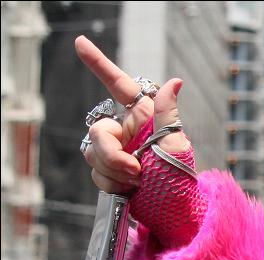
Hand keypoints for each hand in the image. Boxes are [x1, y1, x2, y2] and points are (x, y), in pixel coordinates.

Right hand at [75, 35, 190, 193]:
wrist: (175, 210)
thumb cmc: (180, 177)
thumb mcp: (176, 144)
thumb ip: (166, 114)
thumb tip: (175, 82)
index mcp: (142, 117)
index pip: (118, 85)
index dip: (100, 64)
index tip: (81, 43)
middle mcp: (126, 131)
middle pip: (98, 133)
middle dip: (111, 154)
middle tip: (135, 170)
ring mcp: (116, 151)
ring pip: (93, 155)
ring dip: (114, 172)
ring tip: (139, 180)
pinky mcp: (109, 172)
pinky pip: (97, 174)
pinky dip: (112, 184)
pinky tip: (131, 189)